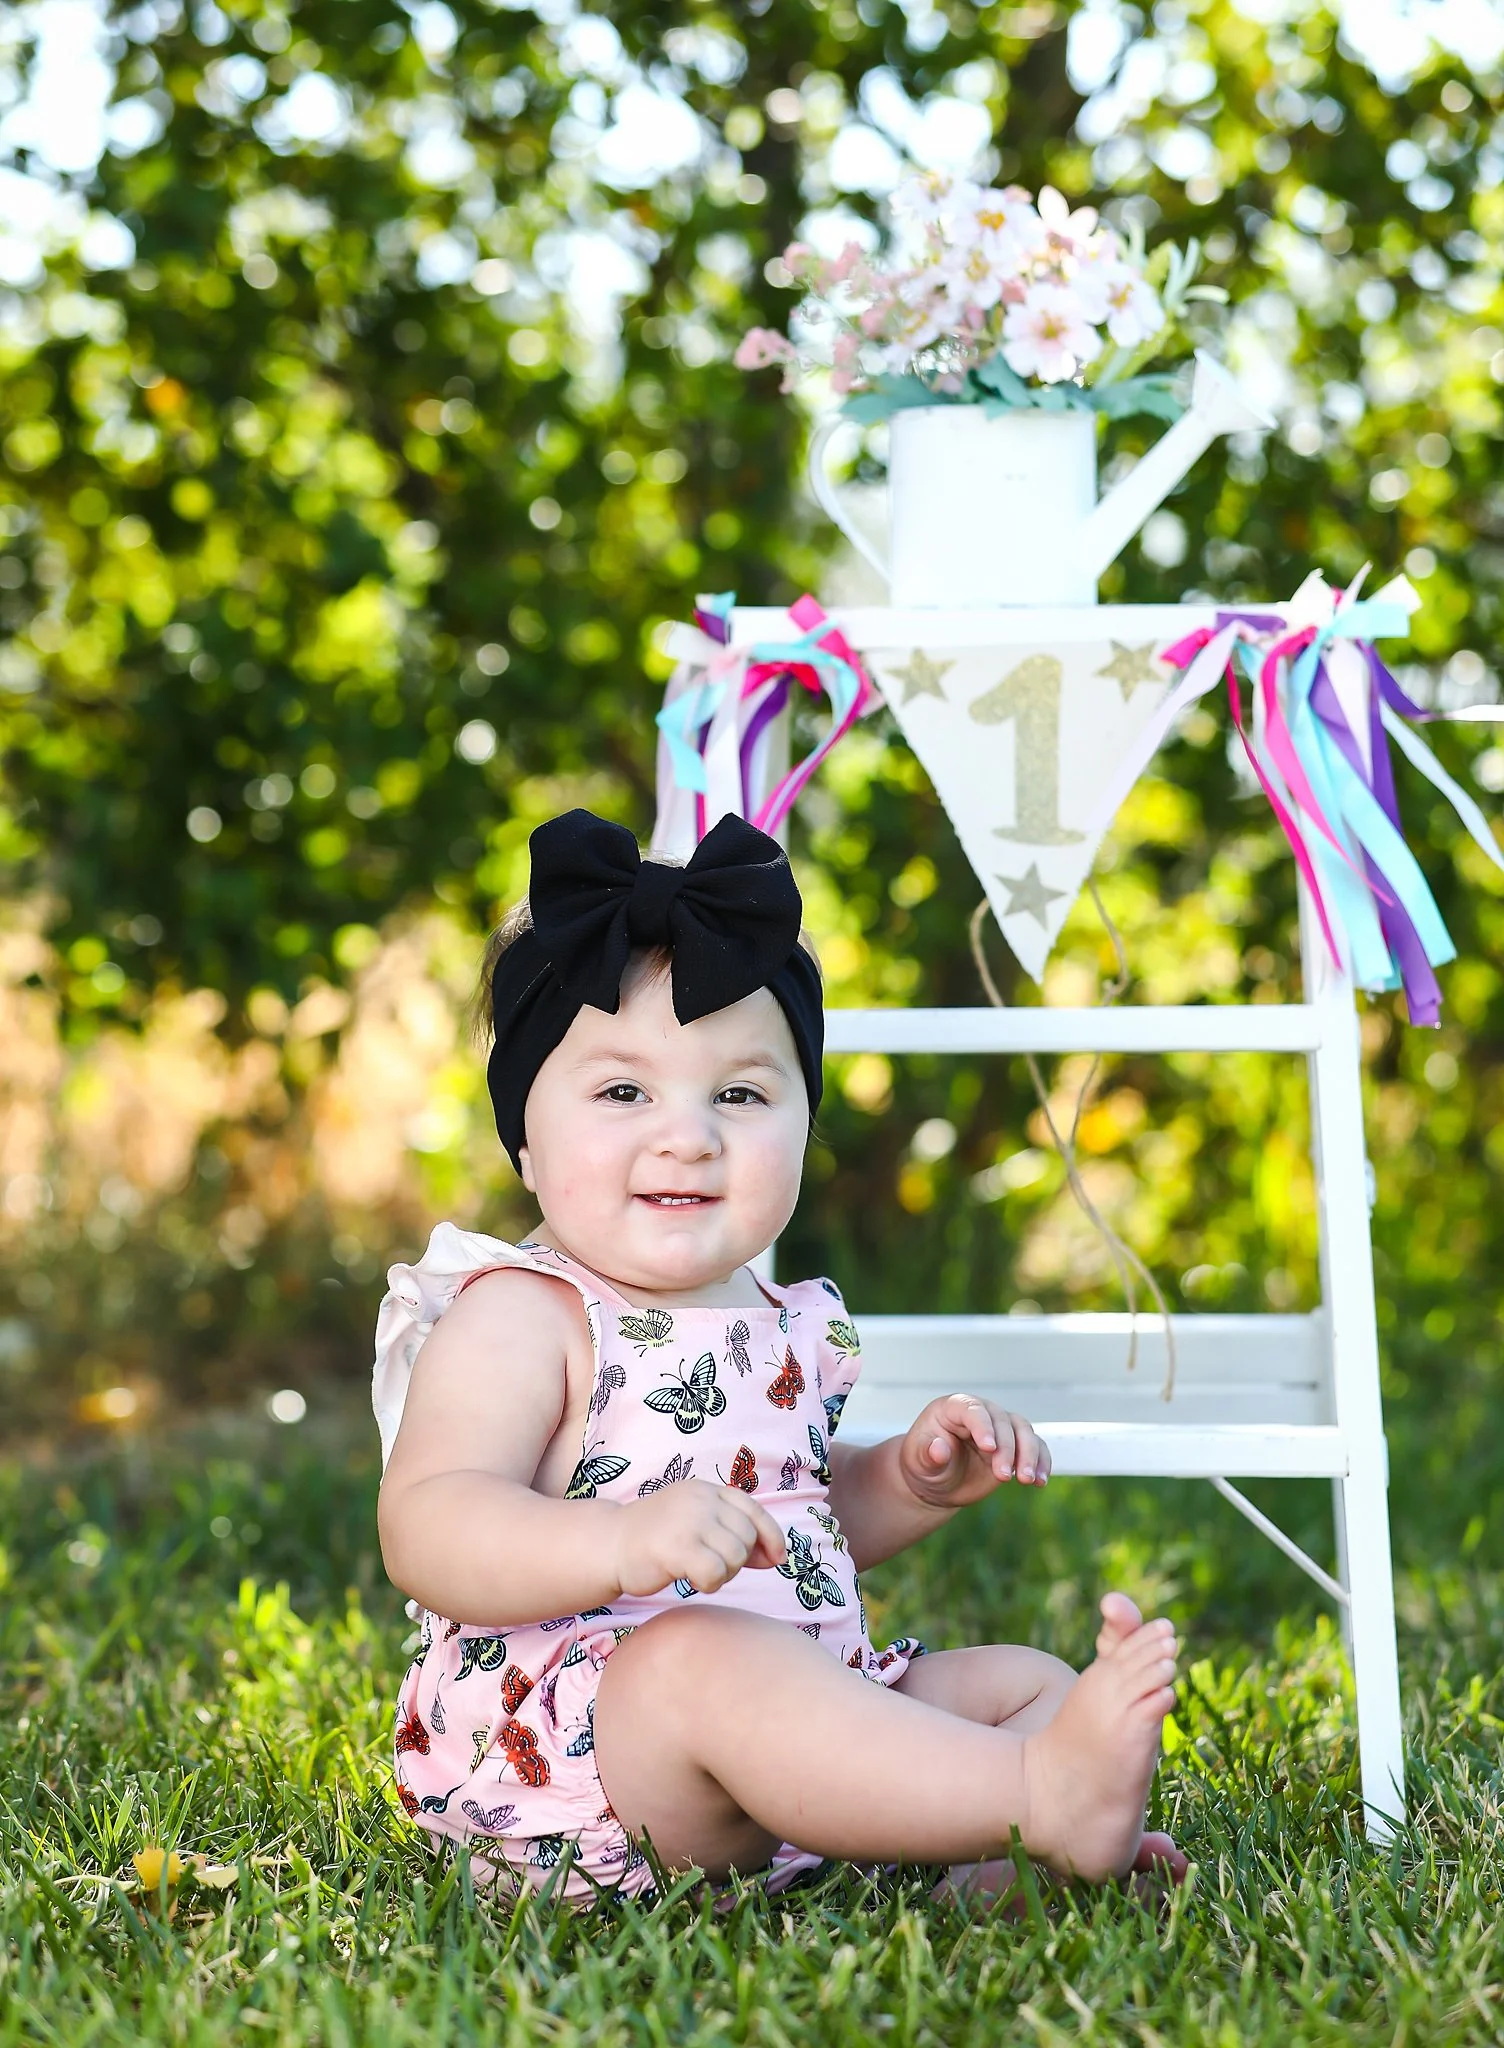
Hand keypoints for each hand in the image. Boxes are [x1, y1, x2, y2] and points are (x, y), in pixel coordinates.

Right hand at [612, 1480, 787, 1598]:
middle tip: (711, 1566)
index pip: (754, 1510)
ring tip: (698, 1572)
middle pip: (747, 1537)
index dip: (772, 1536)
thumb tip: (777, 1557)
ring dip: (723, 1574)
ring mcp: (689, 1520)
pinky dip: (710, 1583)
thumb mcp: (698, 1524)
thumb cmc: (657, 1539)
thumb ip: (732, 1534)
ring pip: (735, 1556)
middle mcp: (701, 1499)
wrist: (609, 1544)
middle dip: (738, 1560)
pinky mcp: (676, 1546)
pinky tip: (691, 1580)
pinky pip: (716, 1572)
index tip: (777, 1559)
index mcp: (707, 1490)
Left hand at [897, 1395, 1051, 1509]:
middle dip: (1006, 1449)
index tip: (989, 1447)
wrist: (939, 1482)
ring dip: (1029, 1454)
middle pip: (1002, 1422)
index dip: (982, 1426)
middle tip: (1002, 1476)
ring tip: (1027, 1479)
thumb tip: (939, 1449)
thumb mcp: (918, 1463)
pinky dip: (1041, 1461)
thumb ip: (927, 1455)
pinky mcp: (1015, 1446)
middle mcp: (980, 1413)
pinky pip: (1035, 1447)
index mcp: (952, 1408)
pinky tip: (1040, 1481)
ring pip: (1023, 1431)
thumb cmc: (925, 1465)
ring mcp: (1000, 1428)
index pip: (972, 1409)